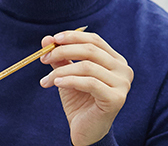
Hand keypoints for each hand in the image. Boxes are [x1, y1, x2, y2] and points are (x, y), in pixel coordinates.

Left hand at [40, 30, 132, 145]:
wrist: (85, 131)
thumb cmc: (79, 102)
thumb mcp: (68, 75)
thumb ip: (61, 58)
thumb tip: (47, 39)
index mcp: (116, 61)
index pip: (95, 40)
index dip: (72, 37)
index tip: (51, 40)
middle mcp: (123, 69)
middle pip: (91, 50)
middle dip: (63, 51)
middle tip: (44, 58)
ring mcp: (122, 84)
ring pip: (88, 67)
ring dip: (61, 71)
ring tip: (47, 80)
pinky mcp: (116, 99)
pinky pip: (90, 83)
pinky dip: (70, 81)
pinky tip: (56, 83)